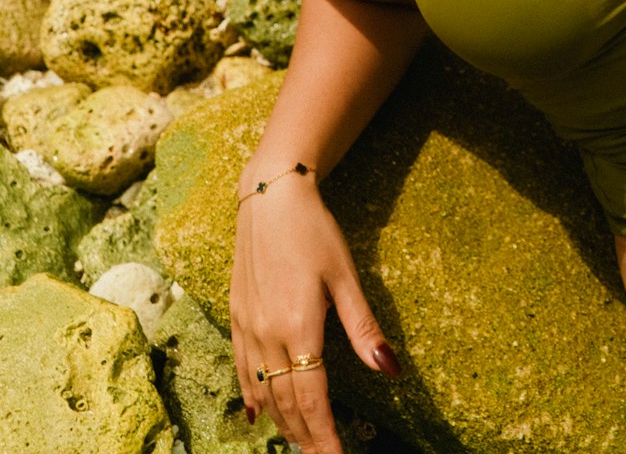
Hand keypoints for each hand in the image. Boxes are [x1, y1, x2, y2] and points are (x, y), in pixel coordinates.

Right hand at [230, 174, 398, 453]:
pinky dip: (251, 396)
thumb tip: (390, 370)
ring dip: (281, 421)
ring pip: (261, 390)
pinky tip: (257, 415)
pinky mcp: (235, 315)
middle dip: (305, 435)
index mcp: (300, 326)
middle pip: (285, 402)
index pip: (312, 398)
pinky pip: (241, 368)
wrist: (270, 196)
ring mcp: (247, 326)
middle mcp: (267, 333)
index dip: (324, 434)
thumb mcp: (346, 276)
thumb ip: (364, 328)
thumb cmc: (315, 230)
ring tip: (299, 442)